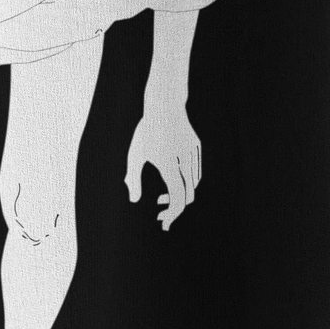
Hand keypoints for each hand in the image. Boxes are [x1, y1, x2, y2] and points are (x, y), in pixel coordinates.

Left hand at [125, 103, 201, 230]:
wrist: (165, 106)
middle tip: (159, 216)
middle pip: (187, 196)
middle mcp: (185, 163)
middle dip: (174, 210)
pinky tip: (173, 184)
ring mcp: (193, 155)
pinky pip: (196, 173)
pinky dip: (187, 184)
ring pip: (193, 186)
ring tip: (161, 200)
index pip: (177, 199)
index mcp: (170, 166)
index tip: (163, 223)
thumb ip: (133, 179)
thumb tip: (133, 200)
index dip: (172, 214)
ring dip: (180, 196)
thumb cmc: (146, 131)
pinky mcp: (196, 148)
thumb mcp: (135, 155)